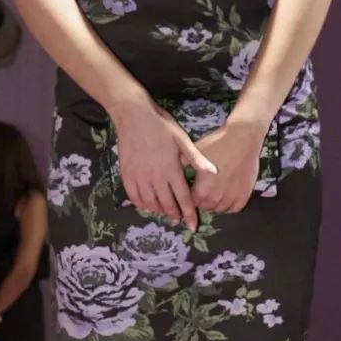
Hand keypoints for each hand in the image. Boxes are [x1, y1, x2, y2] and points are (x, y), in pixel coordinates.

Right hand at [111, 98, 217, 230]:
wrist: (133, 115)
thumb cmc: (161, 125)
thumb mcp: (182, 139)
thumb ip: (196, 159)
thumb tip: (214, 172)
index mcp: (171, 170)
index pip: (183, 198)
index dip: (189, 214)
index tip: (193, 226)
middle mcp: (155, 177)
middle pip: (167, 204)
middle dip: (175, 215)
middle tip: (180, 220)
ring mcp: (139, 177)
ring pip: (150, 203)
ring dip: (159, 211)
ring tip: (166, 213)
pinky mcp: (127, 174)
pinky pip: (134, 196)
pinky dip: (142, 205)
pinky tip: (148, 206)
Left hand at [190, 115, 268, 214]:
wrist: (243, 137)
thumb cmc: (217, 143)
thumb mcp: (194, 152)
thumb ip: (182, 163)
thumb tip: (173, 169)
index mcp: (202, 190)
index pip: (191, 203)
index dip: (190, 197)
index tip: (192, 191)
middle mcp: (216, 198)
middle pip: (205, 207)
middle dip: (202, 200)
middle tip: (204, 190)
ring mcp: (231, 198)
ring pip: (220, 209)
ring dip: (216, 204)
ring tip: (216, 192)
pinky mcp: (244, 195)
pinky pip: (235, 209)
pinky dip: (230, 204)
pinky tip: (228, 195)